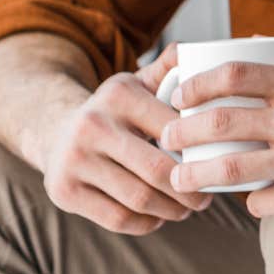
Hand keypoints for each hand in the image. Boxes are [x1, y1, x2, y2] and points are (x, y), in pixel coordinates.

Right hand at [38, 42, 211, 234]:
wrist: (55, 131)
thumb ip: (168, 69)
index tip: (219, 162)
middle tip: (207, 197)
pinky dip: (146, 223)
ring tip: (188, 208)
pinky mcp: (63, 192)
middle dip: (190, 189)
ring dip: (172, 210)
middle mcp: (92, 125)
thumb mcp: (137, 83)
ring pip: (138, 198)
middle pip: (157, 169)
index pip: (173, 128)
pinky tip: (160, 217)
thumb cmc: (114, 110)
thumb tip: (194, 49)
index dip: (201, 150)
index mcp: (118, 94)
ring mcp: (74, 160)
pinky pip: (117, 218)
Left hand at [162, 56, 273, 222]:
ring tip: (177, 178)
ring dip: (193, 176)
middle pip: (219, 123)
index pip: (233, 74)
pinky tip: (252, 197)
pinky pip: (261, 202)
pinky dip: (250, 201)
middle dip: (179, 133)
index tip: (178, 95)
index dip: (195, 84)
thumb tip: (248, 40)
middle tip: (165, 139)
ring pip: (229, 171)